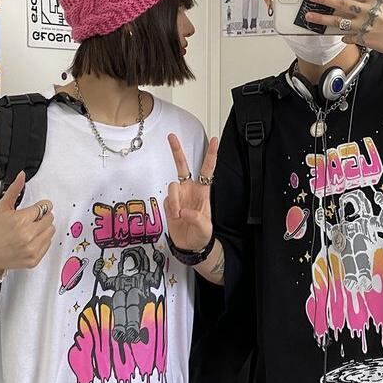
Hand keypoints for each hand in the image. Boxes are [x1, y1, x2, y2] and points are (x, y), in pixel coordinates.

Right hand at [0, 170, 54, 274]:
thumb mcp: (2, 207)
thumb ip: (14, 190)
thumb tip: (22, 175)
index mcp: (21, 220)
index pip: (44, 208)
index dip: (41, 206)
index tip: (36, 208)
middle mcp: (28, 235)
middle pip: (50, 219)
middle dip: (42, 216)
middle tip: (31, 219)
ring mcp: (32, 249)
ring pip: (51, 231)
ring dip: (44, 228)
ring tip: (30, 229)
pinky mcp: (34, 259)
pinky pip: (48, 245)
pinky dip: (42, 241)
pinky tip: (30, 239)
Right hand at [164, 134, 217, 253]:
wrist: (189, 245)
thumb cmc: (201, 234)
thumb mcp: (205, 228)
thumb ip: (196, 218)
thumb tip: (183, 210)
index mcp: (203, 191)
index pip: (207, 169)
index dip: (211, 155)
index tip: (214, 140)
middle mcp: (189, 189)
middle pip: (182, 166)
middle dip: (176, 150)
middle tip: (171, 137)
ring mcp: (178, 195)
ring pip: (172, 186)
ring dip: (175, 200)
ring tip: (179, 214)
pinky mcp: (169, 203)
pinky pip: (167, 200)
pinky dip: (171, 208)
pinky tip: (176, 216)